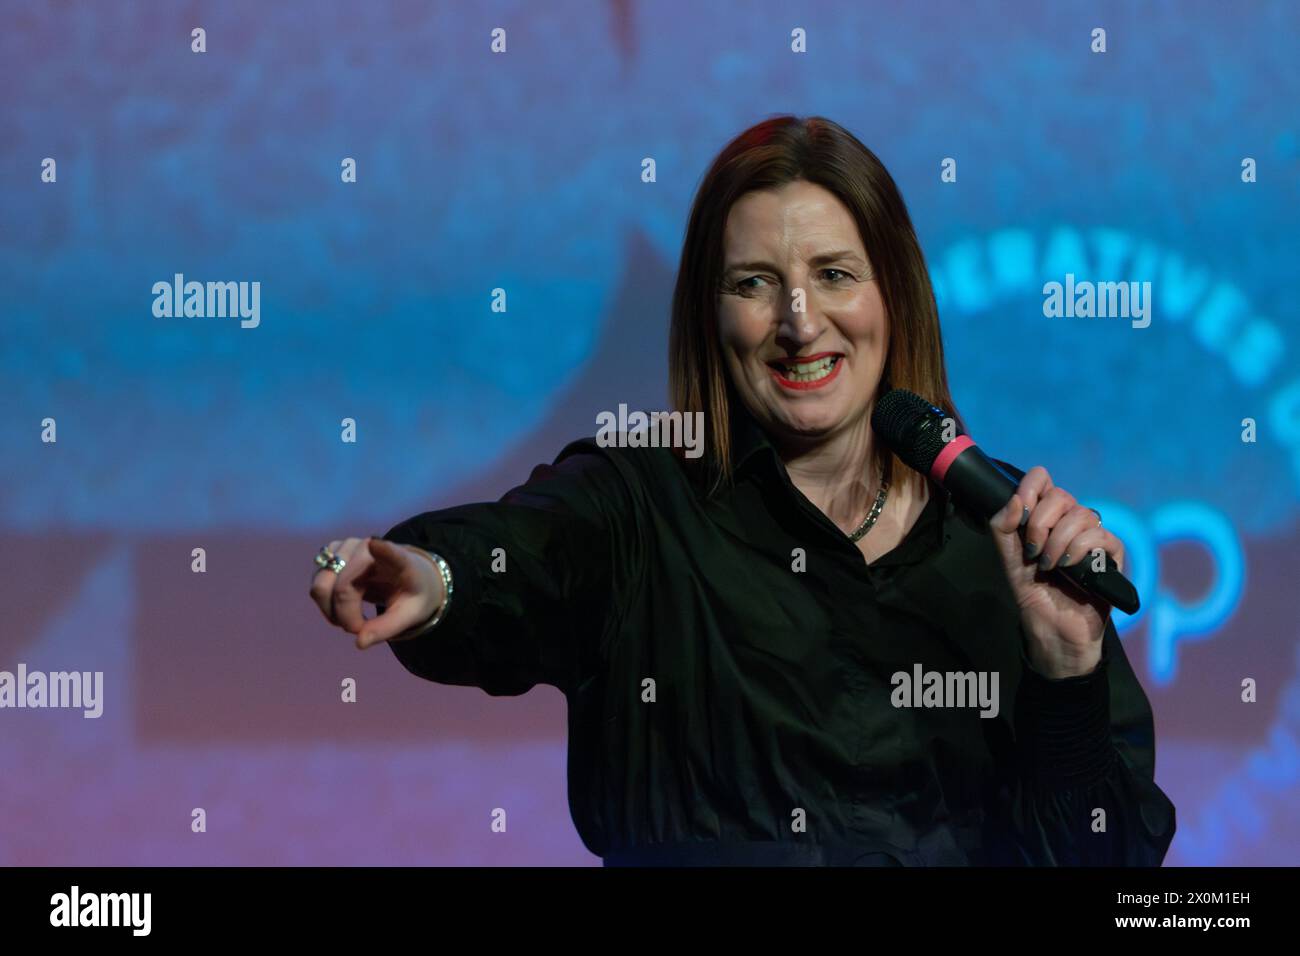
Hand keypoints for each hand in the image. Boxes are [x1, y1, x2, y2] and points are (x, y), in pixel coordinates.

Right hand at [308, 537, 445, 648]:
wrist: (406, 574)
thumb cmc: (409, 594)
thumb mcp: (408, 615)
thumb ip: (386, 628)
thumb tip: (359, 642)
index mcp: (400, 560)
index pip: (391, 553)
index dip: (383, 550)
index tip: (375, 544)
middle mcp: (368, 546)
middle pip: (341, 587)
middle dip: (345, 616)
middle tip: (360, 628)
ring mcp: (346, 547)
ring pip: (320, 587)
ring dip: (332, 612)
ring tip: (353, 619)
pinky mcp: (331, 553)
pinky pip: (317, 586)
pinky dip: (326, 604)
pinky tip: (343, 608)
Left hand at [989, 467, 1125, 678]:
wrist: (1052, 629)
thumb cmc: (1033, 594)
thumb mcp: (1009, 559)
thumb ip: (1003, 529)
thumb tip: (1015, 499)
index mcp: (1046, 519)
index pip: (1044, 481)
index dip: (1032, 486)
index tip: (1021, 507)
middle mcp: (1070, 523)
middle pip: (1062, 496)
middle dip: (1040, 522)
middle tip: (1033, 550)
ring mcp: (1092, 538)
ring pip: (1082, 514)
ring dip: (1058, 541)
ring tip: (1048, 565)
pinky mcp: (1111, 557)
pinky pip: (1102, 535)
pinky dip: (1079, 548)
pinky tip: (1068, 566)